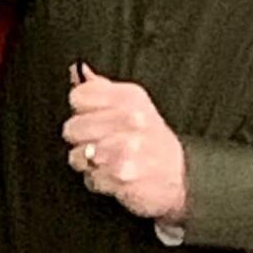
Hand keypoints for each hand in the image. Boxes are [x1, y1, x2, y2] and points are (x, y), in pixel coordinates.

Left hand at [63, 67, 188, 222]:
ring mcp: (126, 148)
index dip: (81, 111)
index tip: (94, 117)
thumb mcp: (133, 105)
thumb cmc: (151, 139)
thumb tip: (79, 71)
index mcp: (129, 97)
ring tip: (106, 161)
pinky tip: (114, 176)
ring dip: (88, 163)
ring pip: (78, 156)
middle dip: (81, 139)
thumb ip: (102, 89)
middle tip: (99, 143)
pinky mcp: (122, 176)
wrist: (180, 174)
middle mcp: (131, 119)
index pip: (79, 96)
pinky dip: (99, 181)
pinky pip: (91, 178)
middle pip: (73, 128)